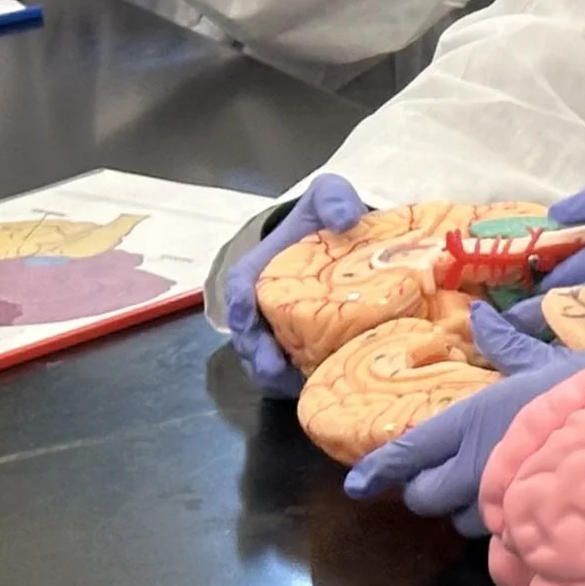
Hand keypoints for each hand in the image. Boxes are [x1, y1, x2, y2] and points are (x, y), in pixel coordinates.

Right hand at [222, 173, 370, 398]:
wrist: (344, 235)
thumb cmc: (324, 217)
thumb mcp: (328, 195)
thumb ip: (333, 198)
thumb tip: (346, 219)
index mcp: (255, 271)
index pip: (238, 293)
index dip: (241, 313)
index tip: (251, 329)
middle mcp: (257, 306)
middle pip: (247, 338)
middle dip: (258, 358)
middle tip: (277, 372)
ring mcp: (273, 330)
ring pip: (262, 361)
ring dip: (275, 378)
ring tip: (296, 389)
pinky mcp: (294, 347)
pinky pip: (284, 371)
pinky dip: (293, 383)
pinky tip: (314, 389)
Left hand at [343, 302, 584, 535]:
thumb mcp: (550, 362)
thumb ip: (509, 346)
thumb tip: (479, 315)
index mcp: (469, 423)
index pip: (408, 453)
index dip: (380, 470)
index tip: (356, 486)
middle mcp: (472, 470)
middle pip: (425, 498)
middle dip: (430, 489)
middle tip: (453, 473)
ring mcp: (497, 510)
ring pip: (463, 522)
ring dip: (471, 508)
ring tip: (500, 486)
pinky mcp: (524, 537)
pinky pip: (499, 538)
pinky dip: (504, 526)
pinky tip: (528, 509)